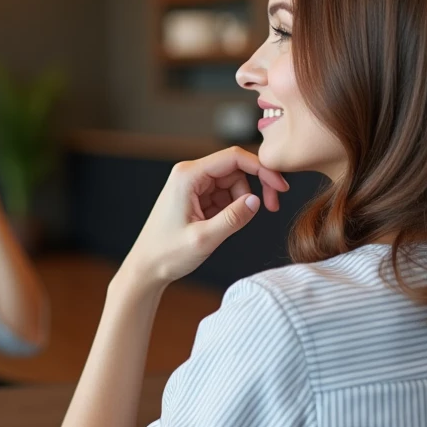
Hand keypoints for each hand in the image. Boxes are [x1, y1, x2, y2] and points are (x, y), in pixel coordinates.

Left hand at [122, 147, 288, 286]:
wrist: (145, 269)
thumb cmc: (167, 254)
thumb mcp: (205, 239)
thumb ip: (233, 218)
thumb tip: (257, 201)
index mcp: (188, 176)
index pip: (234, 157)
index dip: (262, 169)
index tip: (280, 186)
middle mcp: (189, 174)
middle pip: (236, 169)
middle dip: (255, 187)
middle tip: (270, 209)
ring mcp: (192, 185)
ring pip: (232, 183)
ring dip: (241, 202)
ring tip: (230, 227)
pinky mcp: (194, 197)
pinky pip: (223, 195)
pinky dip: (230, 209)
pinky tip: (221, 227)